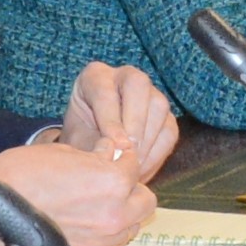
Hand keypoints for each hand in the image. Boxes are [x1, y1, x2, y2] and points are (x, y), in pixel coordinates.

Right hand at [0, 141, 156, 245]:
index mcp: (113, 180)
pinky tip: (88, 216)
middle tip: (112, 177)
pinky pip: (113, 240)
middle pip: (146, 200)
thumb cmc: (22, 173)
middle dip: (132, 186)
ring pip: (133, 224)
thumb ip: (97, 157)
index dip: (119, 155)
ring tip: (101, 199)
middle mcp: (115, 212)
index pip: (133, 164)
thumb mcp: (66, 150)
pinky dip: (108, 229)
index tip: (108, 153)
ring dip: (124, 210)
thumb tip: (110, 156)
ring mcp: (102, 236)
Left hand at [62, 62, 179, 180]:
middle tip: (129, 152)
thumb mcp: (77, 139)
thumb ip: (93, 142)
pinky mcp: (164, 116)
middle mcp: (125, 77)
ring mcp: (149, 93)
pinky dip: (157, 153)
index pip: (105, 91)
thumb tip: (119, 152)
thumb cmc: (81, 138)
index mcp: (95, 77)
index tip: (116, 146)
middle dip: (135, 122)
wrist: (93, 146)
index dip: (111, 120)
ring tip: (133, 166)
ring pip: (158, 106)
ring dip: (147, 140)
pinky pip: (169, 131)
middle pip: (138, 85)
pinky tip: (141, 169)